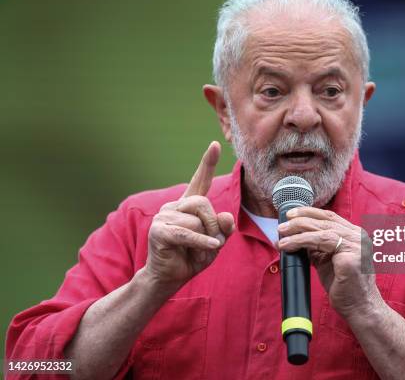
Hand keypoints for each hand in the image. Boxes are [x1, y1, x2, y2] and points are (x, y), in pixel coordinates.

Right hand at [145, 141, 234, 290]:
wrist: (169, 277)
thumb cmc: (192, 257)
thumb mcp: (216, 241)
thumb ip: (224, 228)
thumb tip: (226, 216)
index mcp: (188, 205)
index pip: (199, 180)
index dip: (207, 163)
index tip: (215, 145)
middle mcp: (174, 206)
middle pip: (203, 203)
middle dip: (213, 224)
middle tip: (212, 242)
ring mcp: (164, 216)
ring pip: (196, 220)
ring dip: (206, 238)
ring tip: (200, 250)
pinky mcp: (159, 231)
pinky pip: (188, 233)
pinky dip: (202, 242)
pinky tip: (210, 247)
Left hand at [277, 207, 382, 318]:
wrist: (360, 308)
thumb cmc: (345, 287)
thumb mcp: (326, 261)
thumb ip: (316, 248)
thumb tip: (294, 238)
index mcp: (354, 235)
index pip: (329, 216)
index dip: (309, 213)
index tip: (291, 214)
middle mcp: (358, 236)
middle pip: (325, 220)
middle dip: (300, 220)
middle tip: (282, 226)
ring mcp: (357, 245)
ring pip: (321, 230)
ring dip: (298, 231)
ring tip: (282, 236)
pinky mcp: (352, 256)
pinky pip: (322, 242)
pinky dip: (302, 241)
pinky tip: (289, 246)